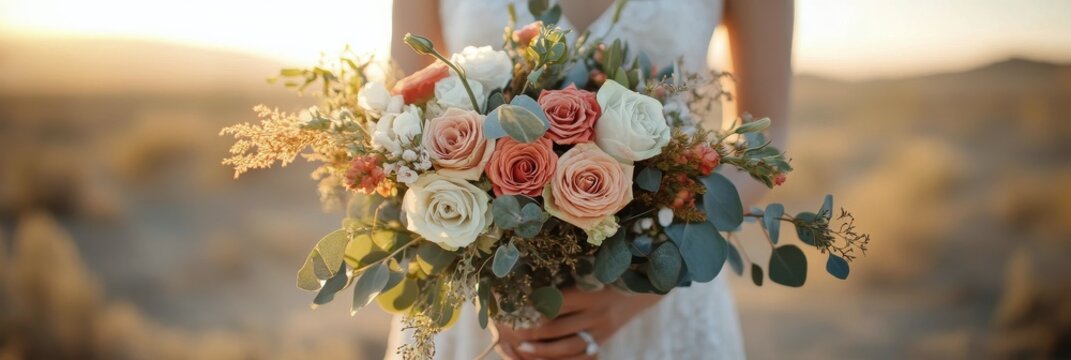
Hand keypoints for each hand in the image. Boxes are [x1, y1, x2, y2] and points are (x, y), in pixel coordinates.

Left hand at [493, 287, 661, 358]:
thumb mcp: (590, 275)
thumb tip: (532, 288)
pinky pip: (581, 357)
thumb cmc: (609, 278)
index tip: (518, 308)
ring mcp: (601, 332)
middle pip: (561, 328)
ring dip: (545, 351)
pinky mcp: (602, 342)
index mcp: (592, 293)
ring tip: (523, 350)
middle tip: (514, 335)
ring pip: (570, 347)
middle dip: (536, 334)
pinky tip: (544, 358)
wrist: (641, 292)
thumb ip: (566, 283)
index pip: (560, 303)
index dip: (538, 307)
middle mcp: (597, 314)